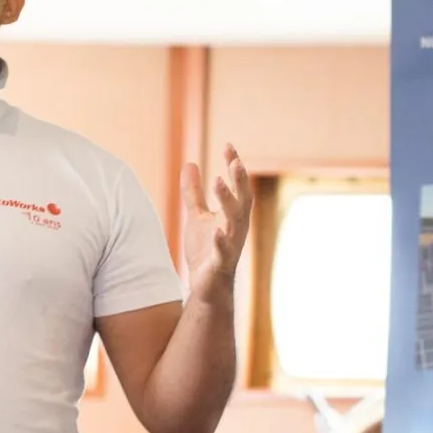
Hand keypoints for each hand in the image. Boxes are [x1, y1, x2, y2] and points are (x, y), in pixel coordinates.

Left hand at [181, 144, 252, 298]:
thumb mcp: (197, 216)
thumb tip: (191, 163)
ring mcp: (231, 244)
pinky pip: (223, 250)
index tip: (228, 146)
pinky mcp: (220, 262)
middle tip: (235, 161)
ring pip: (233, 220)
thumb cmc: (205, 249)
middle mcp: (237, 227)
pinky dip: (221, 240)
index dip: (234, 166)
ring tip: (218, 181)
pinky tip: (216, 229)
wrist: (206, 285)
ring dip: (227, 201)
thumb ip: (194, 192)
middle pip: (242, 200)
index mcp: (233, 214)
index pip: (237, 186)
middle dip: (239, 180)